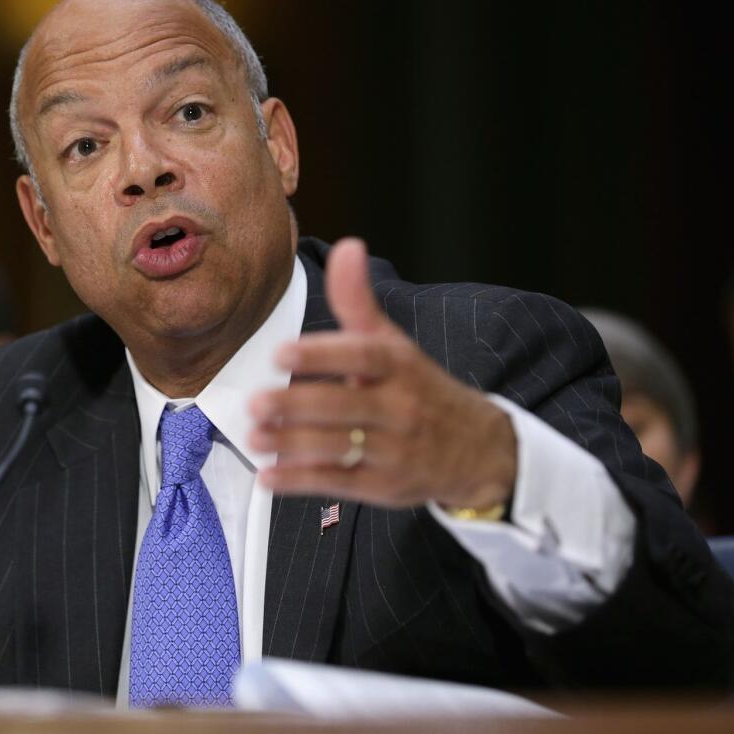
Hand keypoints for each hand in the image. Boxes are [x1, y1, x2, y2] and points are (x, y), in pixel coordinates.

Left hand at [249, 238, 516, 509]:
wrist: (479, 450)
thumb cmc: (421, 390)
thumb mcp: (394, 342)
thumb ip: (359, 301)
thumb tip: (347, 247)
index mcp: (399, 365)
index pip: (362, 355)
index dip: (322, 353)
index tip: (281, 351)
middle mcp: (399, 407)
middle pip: (345, 405)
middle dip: (297, 405)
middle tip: (256, 402)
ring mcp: (394, 450)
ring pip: (339, 447)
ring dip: (292, 445)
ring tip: (254, 437)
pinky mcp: (385, 486)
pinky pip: (340, 483)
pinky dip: (301, 482)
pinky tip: (269, 476)